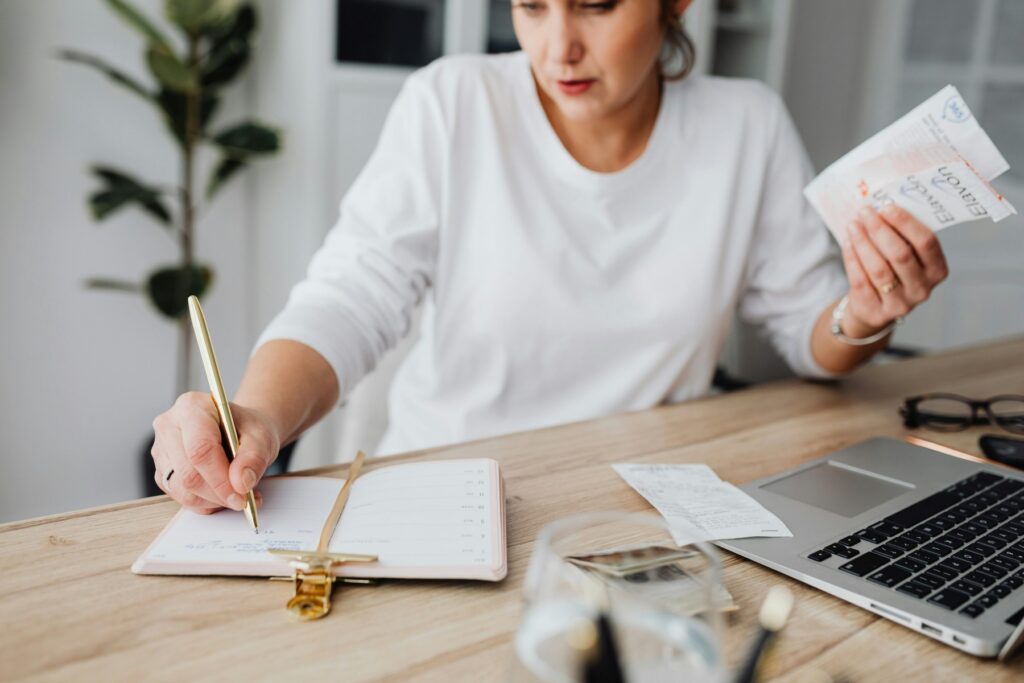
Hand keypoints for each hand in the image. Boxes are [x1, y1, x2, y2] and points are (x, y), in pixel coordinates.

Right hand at [150, 392, 278, 513]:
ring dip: (213, 501)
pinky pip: (180, 497)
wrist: (239, 431)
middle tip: (244, 499)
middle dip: (219, 494)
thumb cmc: (247, 429)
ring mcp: (161, 450)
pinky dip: (205, 503)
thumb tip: (241, 483)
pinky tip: (222, 492)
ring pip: (182, 491)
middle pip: (188, 474)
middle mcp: (169, 426)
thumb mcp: (262, 437)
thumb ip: (254, 459)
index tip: (241, 495)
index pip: (200, 449)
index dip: (220, 479)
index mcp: (192, 407)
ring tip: (237, 493)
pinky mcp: (162, 471)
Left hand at [840, 204, 948, 336]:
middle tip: (865, 211)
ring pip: (879, 268)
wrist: (875, 307)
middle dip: (880, 229)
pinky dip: (852, 258)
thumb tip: (883, 202)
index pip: (926, 242)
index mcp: (937, 270)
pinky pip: (861, 280)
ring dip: (863, 242)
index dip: (906, 222)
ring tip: (853, 225)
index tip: (886, 206)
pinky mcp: (877, 311)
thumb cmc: (893, 270)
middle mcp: (923, 289)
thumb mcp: (907, 254)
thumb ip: (902, 234)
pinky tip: (847, 242)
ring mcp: (901, 303)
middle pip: (900, 254)